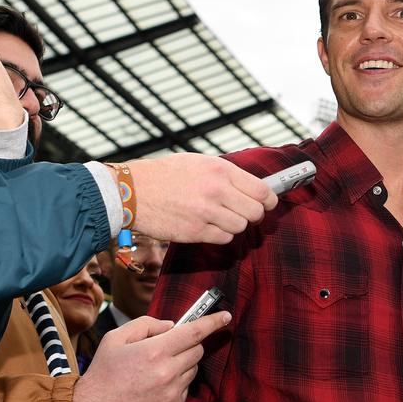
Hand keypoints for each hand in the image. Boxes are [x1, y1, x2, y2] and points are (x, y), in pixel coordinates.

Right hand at [73, 312, 230, 401]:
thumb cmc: (102, 374)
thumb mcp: (115, 338)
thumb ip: (146, 325)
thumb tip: (172, 326)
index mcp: (155, 351)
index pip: (195, 332)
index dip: (213, 322)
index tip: (225, 317)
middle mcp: (168, 373)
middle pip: (197, 351)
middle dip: (187, 345)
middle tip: (167, 349)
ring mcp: (172, 394)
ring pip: (192, 371)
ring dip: (181, 366)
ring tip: (153, 372)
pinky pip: (185, 390)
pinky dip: (175, 385)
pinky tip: (153, 389)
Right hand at [123, 154, 277, 244]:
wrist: (133, 191)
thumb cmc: (165, 174)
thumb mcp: (199, 163)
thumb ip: (227, 174)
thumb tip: (252, 188)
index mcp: (220, 170)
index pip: (262, 190)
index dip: (269, 200)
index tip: (268, 204)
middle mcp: (217, 191)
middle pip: (255, 212)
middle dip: (254, 215)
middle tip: (245, 213)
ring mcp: (206, 213)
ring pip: (241, 227)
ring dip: (235, 225)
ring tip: (221, 218)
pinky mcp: (196, 232)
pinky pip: (224, 238)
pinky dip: (221, 235)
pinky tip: (209, 226)